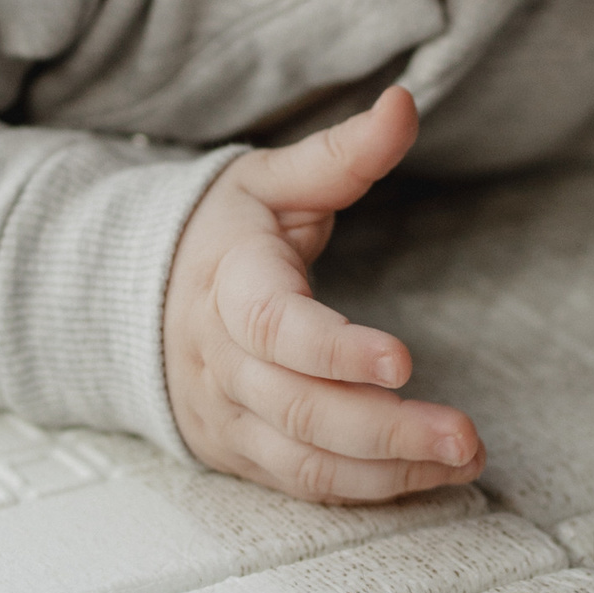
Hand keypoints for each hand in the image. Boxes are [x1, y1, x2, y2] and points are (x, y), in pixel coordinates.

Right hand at [163, 85, 482, 499]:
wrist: (129, 299)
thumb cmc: (220, 236)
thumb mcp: (271, 182)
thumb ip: (343, 153)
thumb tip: (406, 105)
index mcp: (228, 284)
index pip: (274, 325)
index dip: (336, 350)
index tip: (403, 359)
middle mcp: (221, 360)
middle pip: (301, 408)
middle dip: (387, 429)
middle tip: (464, 436)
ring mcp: (227, 414)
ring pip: (305, 459)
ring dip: (388, 470)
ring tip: (462, 461)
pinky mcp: (240, 453)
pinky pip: (305, 483)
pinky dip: (368, 487)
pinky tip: (427, 476)